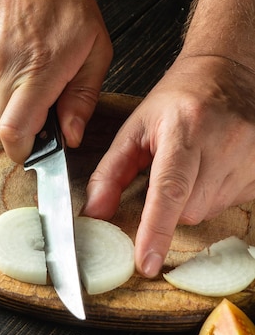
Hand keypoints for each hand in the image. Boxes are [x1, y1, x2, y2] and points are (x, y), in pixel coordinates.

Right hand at [0, 0, 112, 163]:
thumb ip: (83, 98)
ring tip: (27, 62)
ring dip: (11, 97)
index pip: (14, 131)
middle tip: (41, 98)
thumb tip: (70, 136)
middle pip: (1, 126)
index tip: (33, 151)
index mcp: (37, 70)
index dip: (22, 151)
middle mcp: (1, 68)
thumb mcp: (95, 48)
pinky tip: (9, 52)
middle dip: (22, 126)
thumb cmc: (62, 0)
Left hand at [83, 54, 254, 276]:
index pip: (169, 190)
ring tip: (195, 163)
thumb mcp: (135, 128)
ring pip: (209, 210)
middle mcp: (223, 143)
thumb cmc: (179, 98)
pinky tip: (214, 166)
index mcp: (185, 130)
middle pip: (189, 210)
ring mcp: (250, 156)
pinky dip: (215, 194)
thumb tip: (95, 213)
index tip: (146, 262)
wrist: (227, 72)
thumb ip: (110, 173)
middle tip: (171, 172)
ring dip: (194, 199)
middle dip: (171, 205)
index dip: (156, 230)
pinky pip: (231, 203)